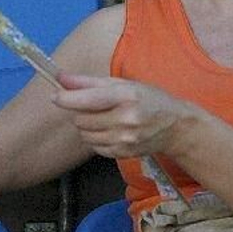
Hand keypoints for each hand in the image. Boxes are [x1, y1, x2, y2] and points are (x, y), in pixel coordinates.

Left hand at [53, 72, 193, 158]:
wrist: (176, 127)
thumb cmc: (149, 99)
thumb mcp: (124, 84)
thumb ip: (90, 82)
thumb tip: (60, 78)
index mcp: (126, 96)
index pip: (88, 99)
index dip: (67, 99)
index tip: (56, 96)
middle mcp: (126, 119)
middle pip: (82, 119)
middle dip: (81, 112)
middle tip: (93, 107)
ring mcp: (125, 139)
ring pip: (85, 135)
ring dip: (87, 126)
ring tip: (103, 118)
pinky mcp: (123, 153)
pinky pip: (94, 147)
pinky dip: (96, 139)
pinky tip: (110, 131)